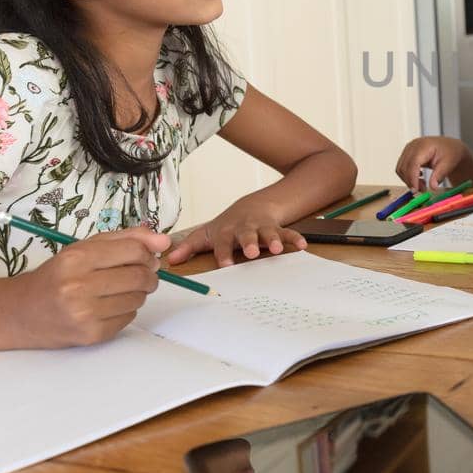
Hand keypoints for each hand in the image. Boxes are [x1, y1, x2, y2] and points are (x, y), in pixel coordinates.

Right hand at [12, 227, 169, 347]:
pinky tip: (107, 306)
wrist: (21, 312)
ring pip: (138, 299)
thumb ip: (125, 239)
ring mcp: (85, 314)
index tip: (146, 257)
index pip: (134, 251)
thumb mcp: (84, 248)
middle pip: (140, 276)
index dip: (147, 253)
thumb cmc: (56, 276)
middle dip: (148, 274)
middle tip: (140, 274)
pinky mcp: (91, 335)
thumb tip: (163, 241)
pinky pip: (129, 318)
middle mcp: (78, 287)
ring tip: (118, 290)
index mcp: (76, 259)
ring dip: (137, 293)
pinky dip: (126, 310)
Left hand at [166, 206, 306, 267]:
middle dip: (249, 243)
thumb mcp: (206, 234)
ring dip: (273, 239)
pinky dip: (295, 238)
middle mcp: (245, 228)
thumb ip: (189, 248)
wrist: (251, 207)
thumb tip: (169, 261)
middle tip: (251, 253)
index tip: (226, 265)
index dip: (224, 252)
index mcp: (226, 231)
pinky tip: (302, 246)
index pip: (222, 242)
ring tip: (277, 249)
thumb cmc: (226, 226)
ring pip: (268, 232)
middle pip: (246, 234)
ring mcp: (262, 227)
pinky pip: (287, 232)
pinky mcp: (277, 228)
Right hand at [396, 137, 467, 190]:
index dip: (412, 178)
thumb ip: (439, 175)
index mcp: (424, 146)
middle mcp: (413, 146)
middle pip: (404, 167)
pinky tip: (420, 178)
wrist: (450, 147)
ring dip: (408, 180)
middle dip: (411, 181)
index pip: (413, 163)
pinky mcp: (407, 153)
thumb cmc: (450, 152)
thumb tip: (432, 187)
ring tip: (423, 185)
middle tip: (423, 190)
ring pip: (400, 169)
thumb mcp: (448, 164)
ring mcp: (408, 149)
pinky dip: (408, 176)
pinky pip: (402, 167)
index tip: (416, 190)